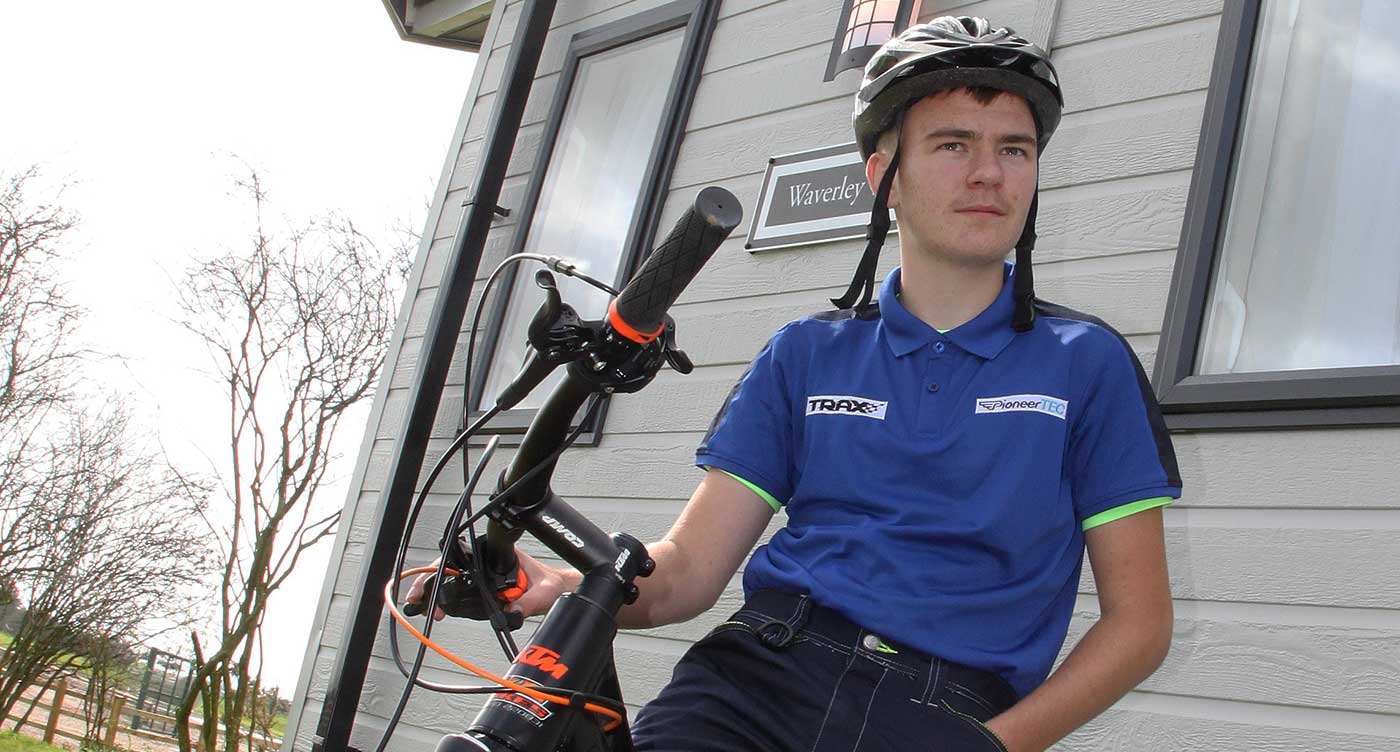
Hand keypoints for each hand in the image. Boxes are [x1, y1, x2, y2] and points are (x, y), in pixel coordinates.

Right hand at [404, 548, 570, 620]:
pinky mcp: (484, 587)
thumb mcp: (542, 593)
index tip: (432, 581)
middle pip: (450, 566)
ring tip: (420, 606)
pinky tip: (435, 609)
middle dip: (429, 581)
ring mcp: (484, 573)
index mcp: (499, 553)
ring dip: (434, 591)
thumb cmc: (550, 585)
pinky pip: (460, 590)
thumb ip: (527, 602)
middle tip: (416, 599)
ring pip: (451, 578)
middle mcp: (488, 560)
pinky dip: (445, 599)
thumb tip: (510, 611)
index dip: (444, 567)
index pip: (465, 556)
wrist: (558, 590)